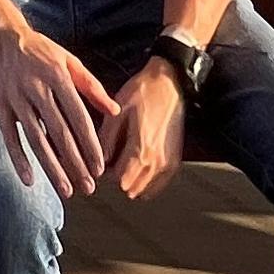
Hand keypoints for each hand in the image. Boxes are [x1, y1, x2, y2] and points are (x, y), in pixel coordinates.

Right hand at [0, 19, 120, 196]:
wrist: (1, 37)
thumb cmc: (41, 51)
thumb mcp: (69, 61)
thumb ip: (92, 86)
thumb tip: (114, 110)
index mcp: (58, 77)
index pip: (78, 117)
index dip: (89, 144)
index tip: (99, 167)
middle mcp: (37, 89)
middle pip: (59, 133)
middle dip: (75, 163)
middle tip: (88, 187)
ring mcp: (16, 98)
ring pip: (36, 139)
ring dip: (51, 167)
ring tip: (65, 189)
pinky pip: (10, 136)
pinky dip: (18, 158)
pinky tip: (29, 179)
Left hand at [104, 61, 186, 199]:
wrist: (170, 83)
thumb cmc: (142, 93)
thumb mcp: (117, 112)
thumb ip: (107, 141)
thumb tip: (99, 162)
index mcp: (141, 149)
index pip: (118, 180)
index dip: (106, 173)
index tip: (102, 160)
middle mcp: (157, 162)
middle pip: (130, 188)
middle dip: (117, 178)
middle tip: (111, 160)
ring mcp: (168, 163)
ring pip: (144, 190)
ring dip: (131, 181)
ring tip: (123, 162)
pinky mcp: (174, 161)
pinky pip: (158, 185)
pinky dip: (145, 183)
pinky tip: (137, 169)